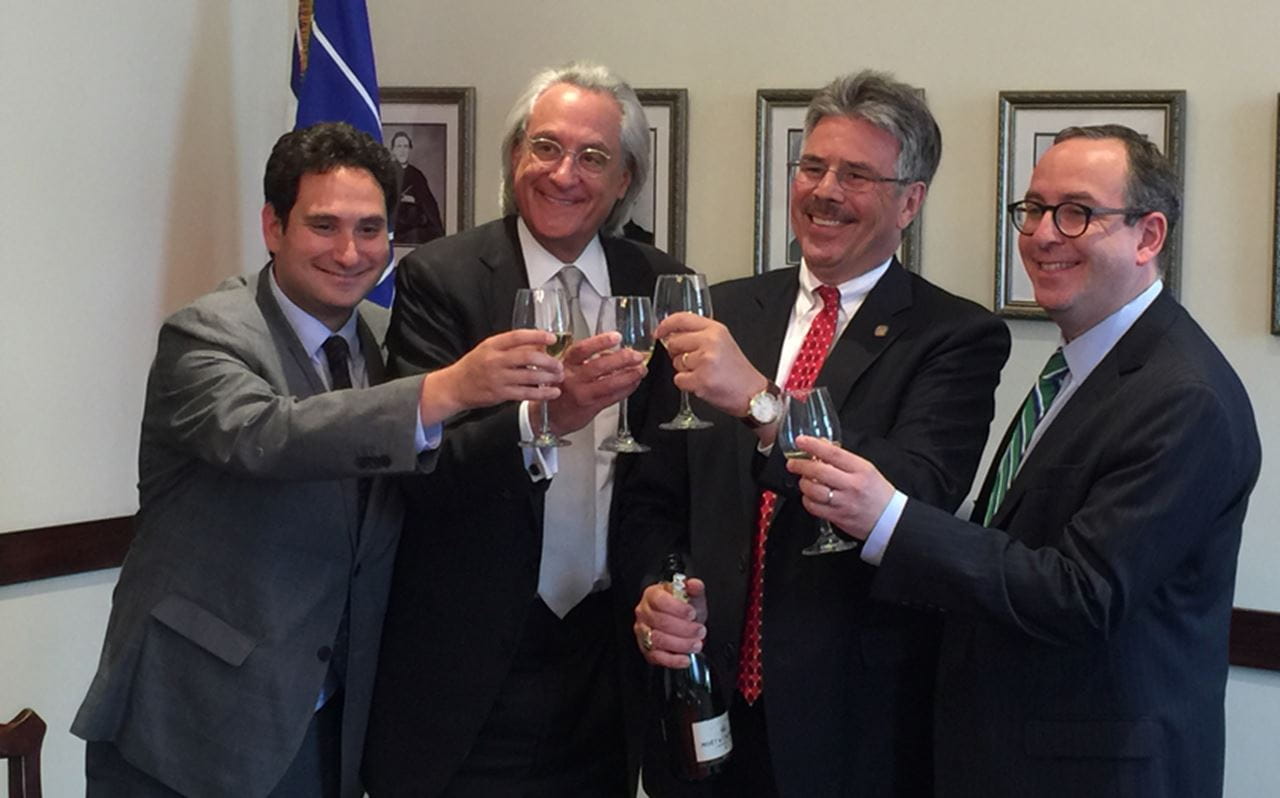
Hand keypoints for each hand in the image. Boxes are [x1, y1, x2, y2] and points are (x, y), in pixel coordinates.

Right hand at [419, 329, 562, 425]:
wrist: (455, 387)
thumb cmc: (474, 366)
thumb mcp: (488, 349)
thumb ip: (511, 347)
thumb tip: (538, 346)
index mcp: (492, 345)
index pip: (517, 336)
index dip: (537, 336)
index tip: (552, 338)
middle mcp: (495, 360)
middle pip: (527, 358)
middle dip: (548, 361)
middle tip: (559, 364)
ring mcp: (497, 378)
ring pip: (529, 377)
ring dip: (548, 377)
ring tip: (559, 377)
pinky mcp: (500, 394)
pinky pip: (526, 394)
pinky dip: (542, 394)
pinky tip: (553, 392)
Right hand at [542, 332, 645, 434]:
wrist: (549, 417)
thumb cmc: (560, 390)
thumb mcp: (564, 369)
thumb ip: (584, 360)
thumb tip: (610, 351)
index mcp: (566, 364)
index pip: (582, 350)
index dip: (600, 342)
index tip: (616, 337)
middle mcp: (573, 378)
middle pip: (599, 366)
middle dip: (621, 359)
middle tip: (636, 355)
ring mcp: (582, 394)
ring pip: (609, 383)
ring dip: (629, 375)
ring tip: (641, 369)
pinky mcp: (591, 407)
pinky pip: (612, 397)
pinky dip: (626, 389)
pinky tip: (634, 383)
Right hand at [634, 578, 707, 668]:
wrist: (683, 623)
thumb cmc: (684, 608)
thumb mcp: (692, 596)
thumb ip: (695, 589)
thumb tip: (694, 584)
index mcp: (652, 595)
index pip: (659, 600)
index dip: (677, 608)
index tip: (692, 613)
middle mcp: (644, 613)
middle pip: (660, 621)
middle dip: (683, 628)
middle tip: (699, 630)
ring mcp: (643, 632)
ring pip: (658, 639)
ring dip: (680, 644)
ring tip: (696, 643)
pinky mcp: (647, 649)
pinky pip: (656, 657)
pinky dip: (672, 660)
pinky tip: (685, 658)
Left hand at [656, 312, 767, 417]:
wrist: (753, 394)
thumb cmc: (738, 371)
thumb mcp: (723, 343)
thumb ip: (700, 335)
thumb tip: (672, 334)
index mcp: (716, 330)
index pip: (682, 319)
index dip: (666, 325)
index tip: (659, 331)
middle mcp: (710, 342)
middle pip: (674, 343)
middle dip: (678, 354)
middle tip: (696, 362)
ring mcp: (705, 361)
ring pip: (676, 362)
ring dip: (685, 370)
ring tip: (704, 373)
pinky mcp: (700, 380)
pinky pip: (679, 380)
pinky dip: (687, 384)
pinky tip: (703, 383)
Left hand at [785, 436, 895, 540]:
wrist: (890, 520)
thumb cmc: (878, 493)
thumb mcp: (866, 469)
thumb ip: (843, 458)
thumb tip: (821, 445)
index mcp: (861, 470)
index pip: (833, 454)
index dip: (814, 445)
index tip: (801, 441)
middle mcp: (852, 485)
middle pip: (819, 471)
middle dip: (800, 465)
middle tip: (793, 462)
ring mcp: (844, 503)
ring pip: (813, 490)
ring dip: (803, 483)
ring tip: (804, 480)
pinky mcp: (838, 517)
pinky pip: (814, 507)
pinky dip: (807, 500)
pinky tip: (810, 496)